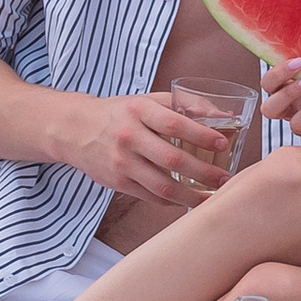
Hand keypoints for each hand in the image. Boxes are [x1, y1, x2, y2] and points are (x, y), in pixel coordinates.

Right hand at [59, 90, 238, 202]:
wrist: (75, 130)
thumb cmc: (120, 113)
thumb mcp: (147, 100)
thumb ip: (184, 105)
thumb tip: (224, 115)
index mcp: (139, 110)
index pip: (175, 124)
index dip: (202, 135)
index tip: (223, 142)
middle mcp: (129, 136)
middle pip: (173, 159)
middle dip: (204, 172)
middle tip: (225, 178)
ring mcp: (122, 162)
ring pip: (162, 186)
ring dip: (192, 195)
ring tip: (211, 197)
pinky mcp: (118, 182)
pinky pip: (151, 196)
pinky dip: (172, 200)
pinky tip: (187, 199)